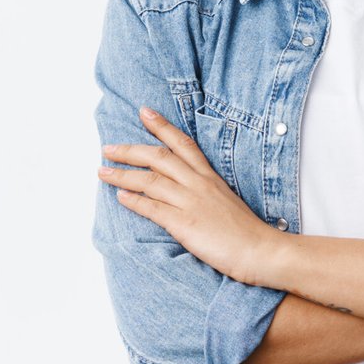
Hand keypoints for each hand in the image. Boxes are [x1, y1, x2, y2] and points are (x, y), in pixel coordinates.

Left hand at [98, 106, 280, 285]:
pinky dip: (134, 201)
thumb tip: (182, 190)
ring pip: (151, 180)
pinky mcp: (186, 224)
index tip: (144, 112)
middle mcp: (199, 184)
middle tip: (108, 147)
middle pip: (159, 157)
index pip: (183, 144)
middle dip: (130, 150)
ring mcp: (192, 202)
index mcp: (210, 177)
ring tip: (103, 172)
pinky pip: (153, 208)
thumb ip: (204, 192)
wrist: (261, 250)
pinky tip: (121, 197)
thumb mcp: (225, 201)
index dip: (162, 126)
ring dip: (123, 175)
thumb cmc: (245, 231)